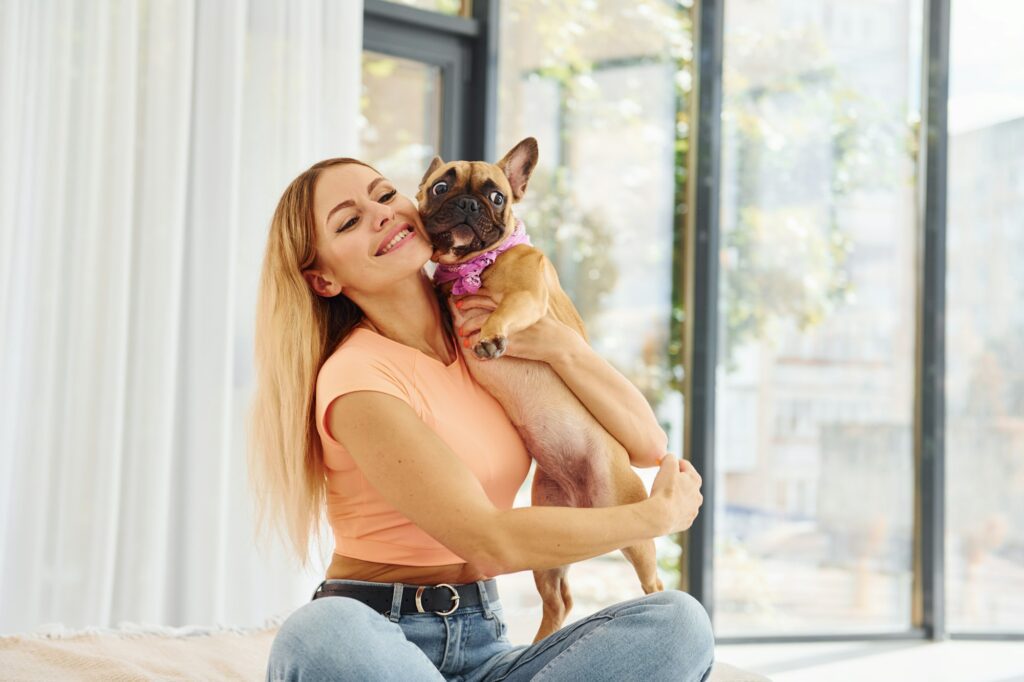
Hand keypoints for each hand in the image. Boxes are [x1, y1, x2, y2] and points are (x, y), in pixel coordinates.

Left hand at [449, 289, 580, 363]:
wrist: (559, 343)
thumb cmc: (545, 328)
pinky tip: (473, 350)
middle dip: (465, 317)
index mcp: (514, 302)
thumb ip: (516, 307)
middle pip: (480, 311)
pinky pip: (488, 344)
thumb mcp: (531, 311)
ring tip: (464, 339)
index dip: (471, 298)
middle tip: (459, 325)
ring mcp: (508, 328)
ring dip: (469, 333)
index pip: (487, 295)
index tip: (459, 302)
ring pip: (481, 327)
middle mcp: (509, 313)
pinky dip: (478, 347)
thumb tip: (501, 306)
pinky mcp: (510, 343)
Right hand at [649, 454, 703, 534]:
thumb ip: (670, 458)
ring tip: (662, 496)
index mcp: (695, 480)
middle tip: (662, 481)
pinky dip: (673, 510)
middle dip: (676, 481)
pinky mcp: (687, 522)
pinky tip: (664, 509)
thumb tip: (670, 459)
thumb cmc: (664, 490)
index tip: (662, 465)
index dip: (672, 463)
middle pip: (686, 483)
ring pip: (684, 499)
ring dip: (676, 496)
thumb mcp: (667, 465)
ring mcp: (693, 510)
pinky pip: (680, 513)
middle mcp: (698, 496)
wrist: (660, 517)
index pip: (685, 465)